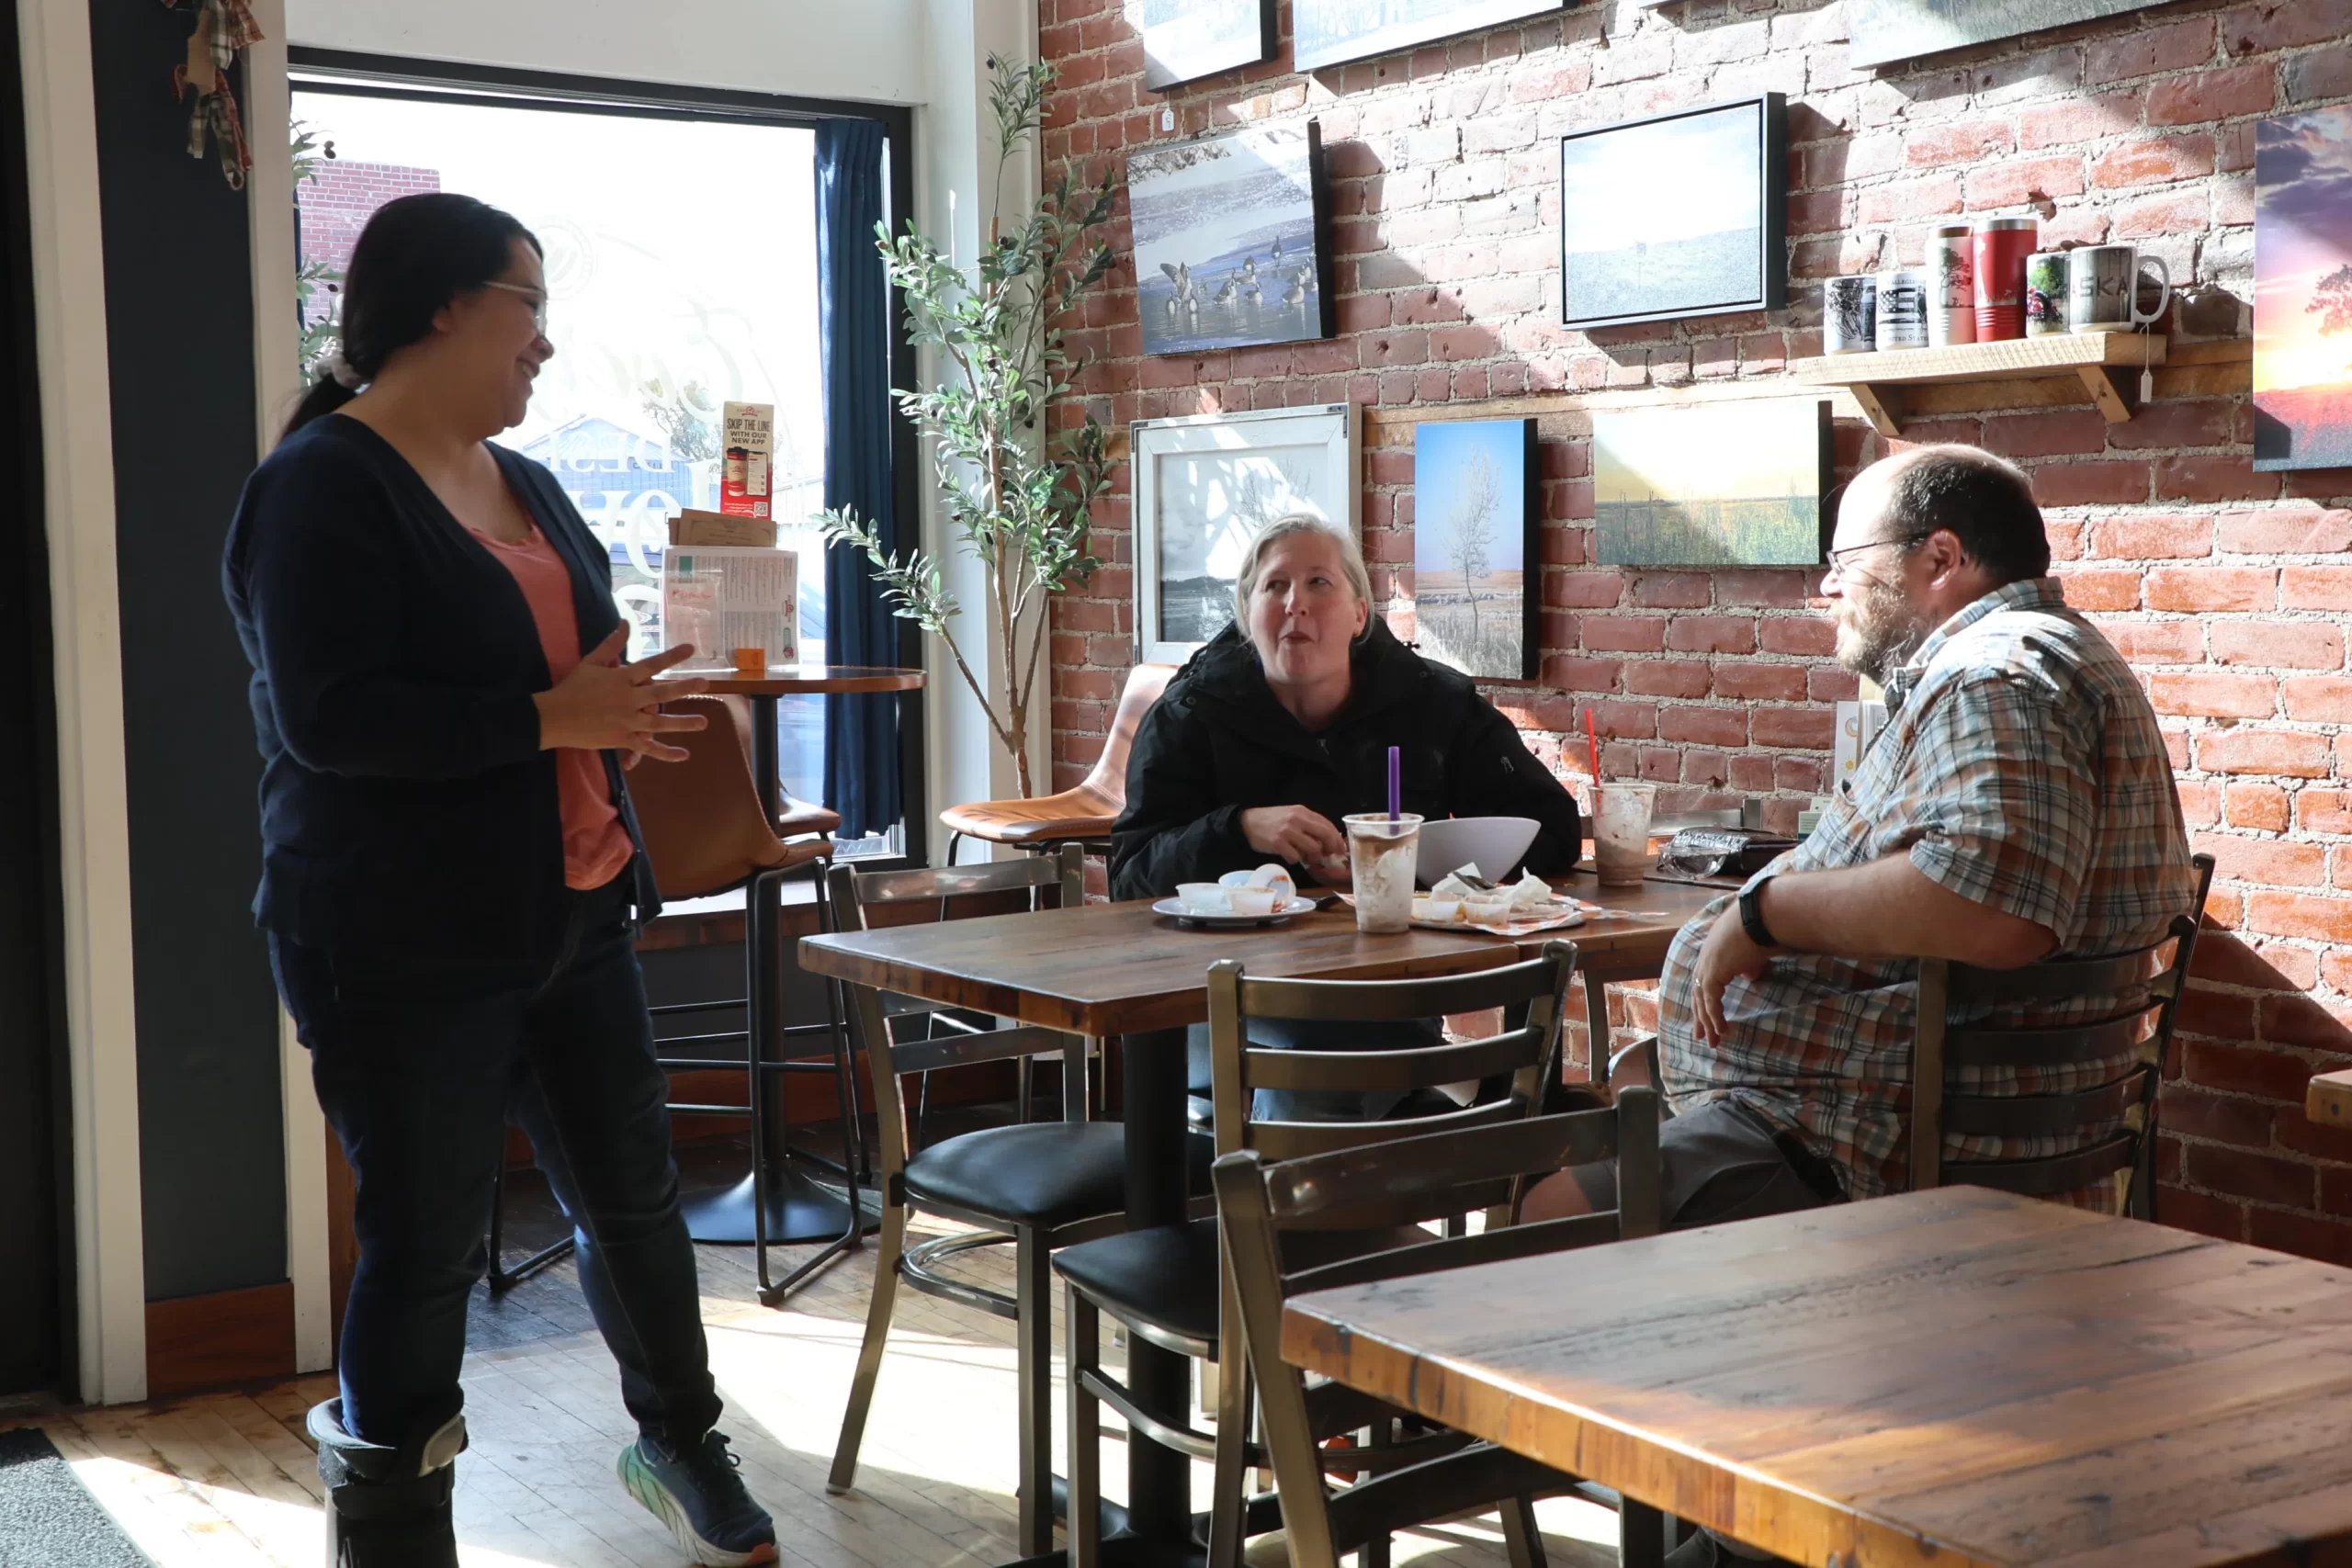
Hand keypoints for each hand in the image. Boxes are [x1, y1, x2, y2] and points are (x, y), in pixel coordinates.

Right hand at [534, 630, 709, 762]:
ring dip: (682, 723)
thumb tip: (626, 622)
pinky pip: (647, 748)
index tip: (691, 648)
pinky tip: (684, 755)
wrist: (554, 717)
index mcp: (621, 679)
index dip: (672, 656)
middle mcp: (627, 700)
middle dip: (683, 688)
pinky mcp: (622, 740)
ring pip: (659, 723)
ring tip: (704, 722)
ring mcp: (626, 722)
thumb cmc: (573, 688)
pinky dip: (666, 753)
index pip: (651, 665)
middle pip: (660, 694)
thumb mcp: (591, 662)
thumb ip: (612, 644)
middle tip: (705, 683)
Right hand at [1240, 805, 1348, 875]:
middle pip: (1324, 834)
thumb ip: (1308, 825)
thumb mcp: (1292, 816)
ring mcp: (1287, 831)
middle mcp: (1297, 819)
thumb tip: (1327, 841)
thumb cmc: (1273, 821)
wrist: (1248, 822)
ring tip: (1308, 859)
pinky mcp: (1278, 843)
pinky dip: (1296, 860)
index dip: (1337, 839)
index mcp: (1303, 812)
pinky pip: (1295, 856)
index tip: (1340, 849)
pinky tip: (1291, 857)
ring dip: (1313, 857)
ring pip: (1312, 848)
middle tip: (1330, 856)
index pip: (1327, 824)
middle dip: (1331, 848)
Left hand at [1691, 902, 1771, 1048]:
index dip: (1704, 1003)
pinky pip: (1711, 1001)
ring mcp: (1706, 967)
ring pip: (1702, 1002)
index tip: (1705, 1020)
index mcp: (1711, 956)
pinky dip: (1715, 1017)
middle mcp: (1704, 961)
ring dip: (1708, 1023)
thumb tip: (1749, 975)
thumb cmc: (1759, 930)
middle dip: (1700, 1018)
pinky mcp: (1712, 973)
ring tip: (1713, 1042)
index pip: (1704, 984)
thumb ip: (1747, 965)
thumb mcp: (1752, 952)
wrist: (1758, 918)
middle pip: (1698, 996)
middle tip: (1702, 1038)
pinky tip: (1721, 1030)